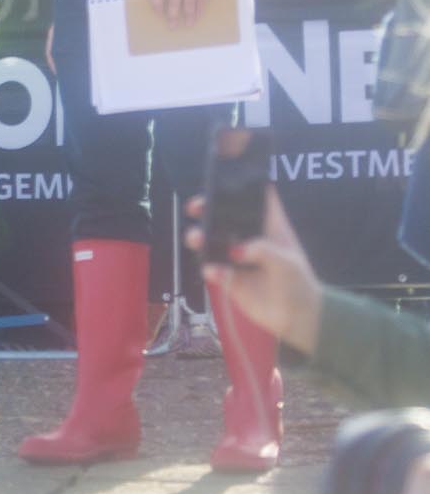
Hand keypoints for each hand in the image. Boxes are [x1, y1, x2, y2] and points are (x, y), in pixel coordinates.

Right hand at [182, 188, 321, 353]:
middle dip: (208, 208)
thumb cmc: (299, 283)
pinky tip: (214, 273)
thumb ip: (263, 251)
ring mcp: (237, 257)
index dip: (243, 184)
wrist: (296, 317)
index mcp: (270, 226)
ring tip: (195, 238)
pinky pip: (212, 268)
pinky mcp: (229, 277)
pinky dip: (210, 269)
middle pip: (225, 215)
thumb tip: (235, 250)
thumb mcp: (287, 263)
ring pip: (212, 240)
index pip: (257, 198)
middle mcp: (250, 237)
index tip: (223, 176)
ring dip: (200, 237)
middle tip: (195, 207)